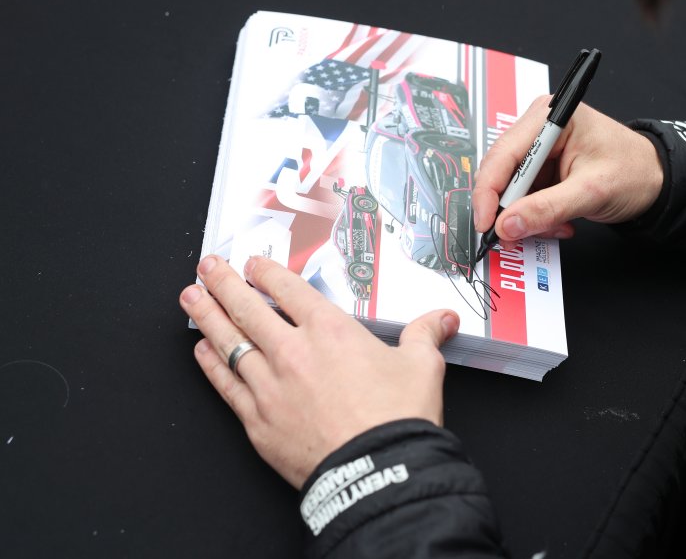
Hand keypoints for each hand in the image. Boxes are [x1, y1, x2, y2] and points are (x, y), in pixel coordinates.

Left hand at [179, 255, 458, 488]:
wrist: (378, 471)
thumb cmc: (397, 419)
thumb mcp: (421, 366)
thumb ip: (425, 334)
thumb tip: (442, 319)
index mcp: (330, 331)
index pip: (288, 290)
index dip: (267, 272)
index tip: (254, 263)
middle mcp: (292, 352)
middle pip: (248, 308)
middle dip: (225, 282)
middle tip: (209, 267)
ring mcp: (269, 386)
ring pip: (229, 342)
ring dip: (207, 315)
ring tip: (192, 297)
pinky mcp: (257, 420)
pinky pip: (225, 384)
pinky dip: (211, 364)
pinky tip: (202, 351)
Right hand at [473, 96, 663, 239]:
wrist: (656, 180)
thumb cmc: (634, 171)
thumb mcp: (592, 191)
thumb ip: (547, 208)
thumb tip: (508, 224)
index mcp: (550, 117)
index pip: (504, 154)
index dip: (490, 191)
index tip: (487, 223)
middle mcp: (538, 129)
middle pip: (501, 172)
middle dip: (510, 209)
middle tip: (514, 237)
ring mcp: (539, 151)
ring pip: (511, 191)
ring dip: (527, 217)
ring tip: (557, 227)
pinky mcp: (542, 171)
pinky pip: (524, 199)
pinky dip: (536, 218)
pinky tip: (560, 223)